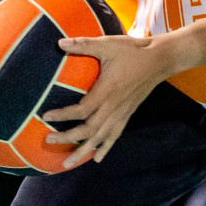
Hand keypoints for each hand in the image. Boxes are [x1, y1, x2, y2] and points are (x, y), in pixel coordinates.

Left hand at [40, 34, 182, 167]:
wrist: (160, 59)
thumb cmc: (132, 51)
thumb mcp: (107, 44)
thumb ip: (83, 44)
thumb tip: (59, 42)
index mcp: (107, 90)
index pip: (81, 110)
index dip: (63, 115)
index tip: (45, 117)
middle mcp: (113, 106)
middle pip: (88, 129)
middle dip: (67, 138)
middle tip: (48, 141)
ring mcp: (121, 112)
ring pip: (100, 137)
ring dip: (83, 151)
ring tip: (67, 163)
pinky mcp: (128, 114)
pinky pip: (114, 135)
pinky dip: (105, 148)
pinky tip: (96, 158)